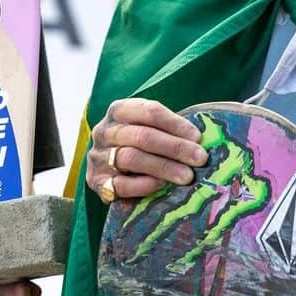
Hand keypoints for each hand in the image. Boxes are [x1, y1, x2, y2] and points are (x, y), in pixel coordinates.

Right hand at [87, 98, 207, 200]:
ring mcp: (97, 156)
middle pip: (142, 136)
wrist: (108, 166)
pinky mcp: (96, 182)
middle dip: (175, 147)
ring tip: (187, 176)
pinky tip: (161, 185)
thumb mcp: (148, 126)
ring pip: (131, 158)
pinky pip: (120, 185)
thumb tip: (199, 140)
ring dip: (163, 167)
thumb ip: (168, 129)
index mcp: (119, 110)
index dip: (175, 124)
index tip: (197, 137)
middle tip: (199, 158)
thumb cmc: (138, 142)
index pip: (149, 111)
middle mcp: (104, 131)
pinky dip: (143, 184)